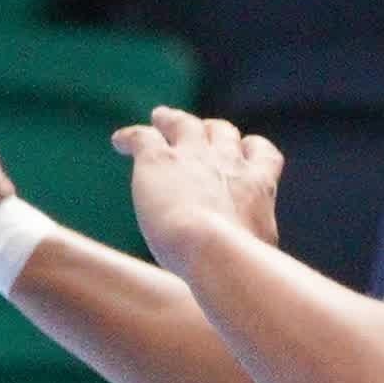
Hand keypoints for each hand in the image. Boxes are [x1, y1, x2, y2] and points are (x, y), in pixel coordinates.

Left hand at [112, 106, 283, 268]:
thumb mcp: (264, 251)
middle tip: (195, 133)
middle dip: (210, 131)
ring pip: (182, 123)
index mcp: (258, 185)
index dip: (251, 149)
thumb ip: (255, 240)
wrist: (215, 251)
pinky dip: (130, 137)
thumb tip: (258, 258)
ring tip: (160, 119)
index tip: (242, 152)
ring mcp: (193, 156)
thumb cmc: (242, 263)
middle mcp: (227, 162)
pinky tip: (119, 142)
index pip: (262, 153)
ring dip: (171, 120)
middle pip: (221, 131)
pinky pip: (142, 136)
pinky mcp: (158, 159)